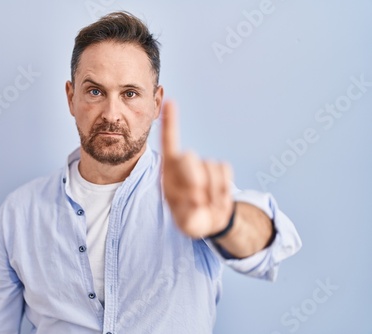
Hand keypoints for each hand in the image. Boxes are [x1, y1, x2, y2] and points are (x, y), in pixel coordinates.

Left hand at [161, 100, 233, 238]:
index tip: (170, 101)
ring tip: (205, 201)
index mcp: (168, 171)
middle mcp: (184, 163)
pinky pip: (224, 169)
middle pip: (189, 158)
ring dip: (210, 189)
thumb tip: (197, 194)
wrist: (208, 219)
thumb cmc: (189, 217)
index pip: (168, 142)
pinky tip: (216, 197)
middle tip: (194, 199)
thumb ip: (188, 207)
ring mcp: (202, 165)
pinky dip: (222, 188)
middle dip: (192, 180)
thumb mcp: (185, 217)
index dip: (170, 122)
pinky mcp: (219, 168)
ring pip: (209, 167)